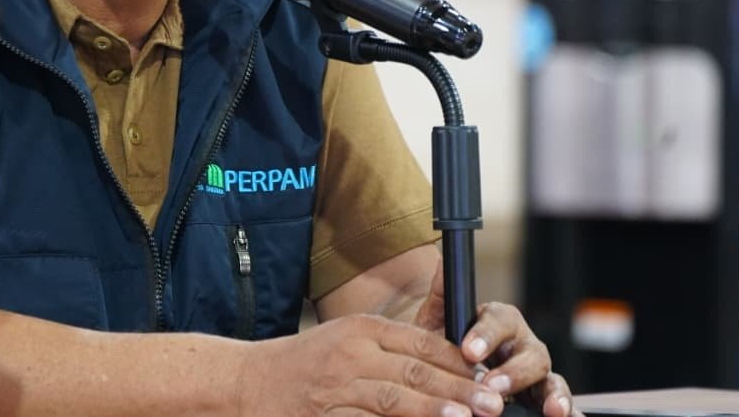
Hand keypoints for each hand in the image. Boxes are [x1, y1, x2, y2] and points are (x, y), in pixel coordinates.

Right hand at [235, 314, 508, 415]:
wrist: (247, 381)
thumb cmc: (303, 363)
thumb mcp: (345, 339)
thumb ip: (390, 348)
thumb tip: (443, 363)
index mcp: (361, 329)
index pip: (419, 341)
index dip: (456, 360)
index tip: (486, 376)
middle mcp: (351, 354)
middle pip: (414, 369)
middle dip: (456, 388)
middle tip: (491, 403)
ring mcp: (337, 388)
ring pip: (393, 398)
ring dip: (432, 409)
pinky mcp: (325, 416)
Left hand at [411, 260, 579, 416]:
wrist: (443, 373)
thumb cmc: (442, 346)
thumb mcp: (437, 324)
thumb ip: (442, 298)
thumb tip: (443, 265)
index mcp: (498, 323)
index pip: (499, 320)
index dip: (486, 335)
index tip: (468, 351)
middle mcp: (522, 346)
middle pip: (532, 352)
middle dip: (515, 371)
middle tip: (492, 386)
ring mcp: (536, 375)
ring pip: (552, 379)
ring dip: (554, 394)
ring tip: (551, 410)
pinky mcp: (542, 398)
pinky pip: (558, 403)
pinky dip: (567, 410)